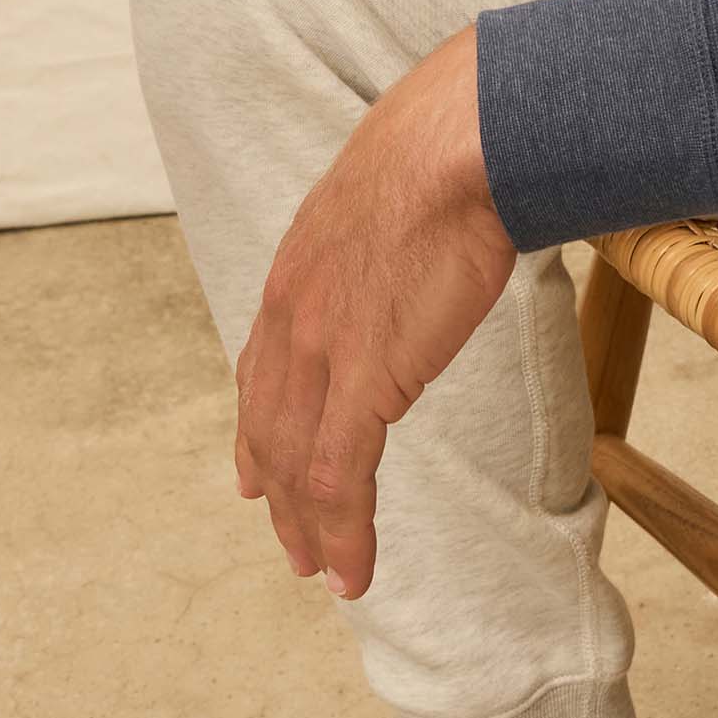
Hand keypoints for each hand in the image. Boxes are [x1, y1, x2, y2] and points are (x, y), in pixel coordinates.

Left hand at [232, 23, 519, 599]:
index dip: (259, 428)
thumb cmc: (450, 146)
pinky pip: (341, 478)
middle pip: (269, 427)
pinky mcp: (365, 379)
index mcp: (298, 271)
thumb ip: (390, 227)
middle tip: (291, 545)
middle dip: (278, 494)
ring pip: (298, 465)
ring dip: (309, 529)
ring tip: (323, 575)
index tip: (257, 473)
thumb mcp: (392, 188)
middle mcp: (292, 315)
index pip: (262, 368)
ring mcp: (321, 350)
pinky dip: (343, 534)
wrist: (460, 142)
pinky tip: (351, 572)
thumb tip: (430, 224)